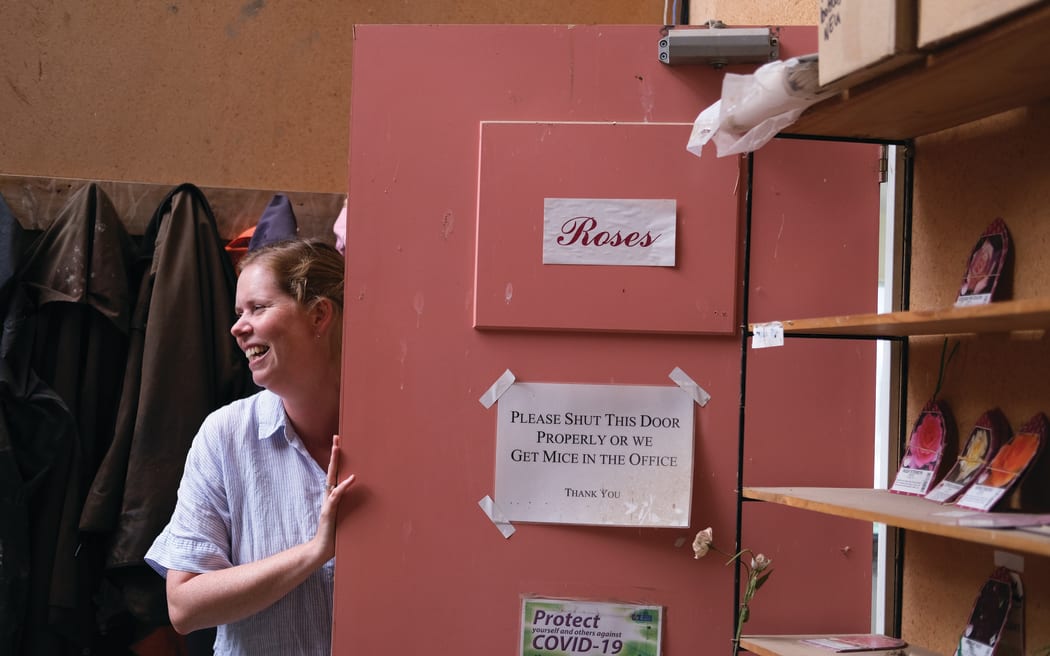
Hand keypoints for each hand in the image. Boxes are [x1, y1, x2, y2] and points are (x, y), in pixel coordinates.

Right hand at [316, 434, 355, 561]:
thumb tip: (372, 498)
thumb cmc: (338, 533)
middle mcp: (329, 496)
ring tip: (338, 448)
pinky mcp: (329, 511)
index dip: (336, 458)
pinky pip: (336, 496)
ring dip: (334, 463)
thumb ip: (355, 506)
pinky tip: (351, 478)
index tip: (339, 443)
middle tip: (336, 437)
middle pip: (331, 470)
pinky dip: (343, 486)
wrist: (322, 550)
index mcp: (333, 495)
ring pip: (331, 478)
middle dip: (334, 453)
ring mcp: (328, 502)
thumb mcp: (349, 516)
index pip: (335, 473)